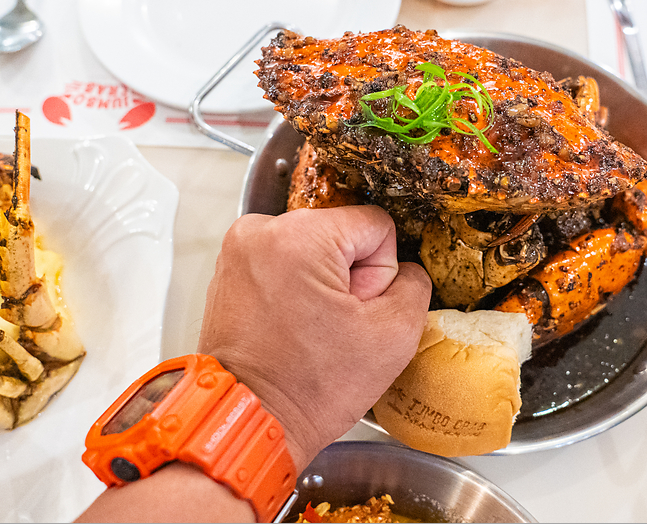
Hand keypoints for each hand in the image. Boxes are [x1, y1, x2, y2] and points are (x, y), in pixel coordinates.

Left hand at [198, 205, 431, 468]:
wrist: (249, 421)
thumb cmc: (308, 388)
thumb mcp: (394, 335)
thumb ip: (415, 284)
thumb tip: (404, 271)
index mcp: (300, 236)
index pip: (376, 226)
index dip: (379, 274)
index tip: (354, 310)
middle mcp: (261, 230)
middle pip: (342, 234)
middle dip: (348, 278)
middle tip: (332, 325)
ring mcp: (240, 249)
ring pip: (316, 249)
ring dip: (322, 284)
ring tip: (309, 328)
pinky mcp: (231, 269)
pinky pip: (286, 263)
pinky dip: (295, 289)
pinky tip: (291, 325)